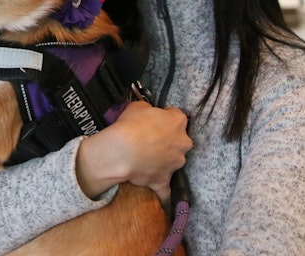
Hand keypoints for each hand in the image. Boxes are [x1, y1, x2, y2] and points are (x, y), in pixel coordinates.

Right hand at [75, 101, 190, 202]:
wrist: (121, 151)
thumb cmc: (130, 125)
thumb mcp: (138, 106)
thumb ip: (148, 110)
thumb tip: (148, 114)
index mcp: (178, 121)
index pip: (176, 116)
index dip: (165, 117)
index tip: (155, 120)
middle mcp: (182, 143)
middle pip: (179, 140)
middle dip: (168, 139)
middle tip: (151, 139)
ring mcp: (175, 163)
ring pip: (174, 161)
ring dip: (164, 160)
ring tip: (146, 159)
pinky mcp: (164, 180)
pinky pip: (166, 190)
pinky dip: (164, 193)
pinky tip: (161, 199)